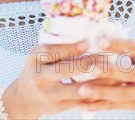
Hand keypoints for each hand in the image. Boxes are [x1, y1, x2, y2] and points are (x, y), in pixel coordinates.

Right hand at [1, 39, 124, 118]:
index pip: (51, 51)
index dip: (69, 47)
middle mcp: (38, 77)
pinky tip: (107, 90)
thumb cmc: (39, 67)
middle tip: (103, 58)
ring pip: (73, 89)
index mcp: (34, 58)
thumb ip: (56, 45)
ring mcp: (47, 94)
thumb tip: (84, 26)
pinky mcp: (57, 107)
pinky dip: (93, 96)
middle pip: (63, 70)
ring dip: (94, 82)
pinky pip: (78, 102)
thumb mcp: (39, 55)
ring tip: (110, 75)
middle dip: (85, 64)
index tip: (88, 42)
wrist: (25, 97)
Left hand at [73, 38, 134, 118]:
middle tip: (90, 67)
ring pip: (120, 95)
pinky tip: (81, 104)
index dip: (117, 45)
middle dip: (109, 72)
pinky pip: (114, 106)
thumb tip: (101, 37)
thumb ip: (129, 47)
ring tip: (81, 89)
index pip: (134, 48)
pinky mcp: (134, 106)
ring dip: (100, 93)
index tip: (100, 41)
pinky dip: (98, 106)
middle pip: (128, 74)